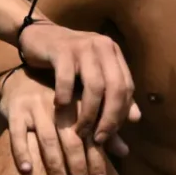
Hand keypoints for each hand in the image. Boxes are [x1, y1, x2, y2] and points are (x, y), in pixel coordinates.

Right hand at [0, 68, 130, 174]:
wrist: (21, 77)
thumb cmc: (56, 96)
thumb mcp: (80, 106)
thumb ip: (101, 128)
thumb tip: (125, 152)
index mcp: (78, 102)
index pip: (90, 134)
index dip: (96, 158)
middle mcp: (58, 103)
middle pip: (71, 138)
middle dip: (77, 166)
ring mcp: (35, 106)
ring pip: (47, 139)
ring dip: (54, 164)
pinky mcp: (16, 109)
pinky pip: (17, 133)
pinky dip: (22, 152)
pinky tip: (28, 169)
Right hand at [16, 20, 137, 150]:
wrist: (38, 35)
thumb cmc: (67, 62)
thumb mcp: (92, 77)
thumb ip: (112, 96)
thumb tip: (136, 118)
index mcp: (113, 53)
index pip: (127, 87)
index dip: (121, 114)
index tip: (109, 134)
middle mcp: (102, 47)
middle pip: (116, 87)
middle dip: (109, 118)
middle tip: (99, 139)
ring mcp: (83, 46)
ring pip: (94, 85)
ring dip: (88, 114)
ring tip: (80, 132)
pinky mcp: (61, 49)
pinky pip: (67, 78)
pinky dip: (65, 97)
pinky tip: (59, 108)